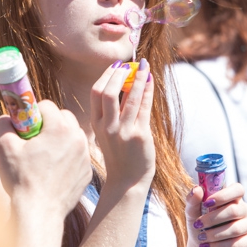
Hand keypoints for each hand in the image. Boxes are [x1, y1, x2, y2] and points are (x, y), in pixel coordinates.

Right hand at [0, 99, 90, 217]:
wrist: (39, 213)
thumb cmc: (21, 180)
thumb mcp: (5, 148)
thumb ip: (3, 125)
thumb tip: (5, 117)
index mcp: (59, 128)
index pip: (47, 106)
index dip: (33, 113)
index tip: (26, 125)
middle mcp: (77, 138)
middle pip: (64, 117)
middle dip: (50, 123)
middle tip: (35, 138)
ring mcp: (85, 156)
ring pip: (73, 135)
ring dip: (61, 138)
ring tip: (45, 154)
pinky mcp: (87, 172)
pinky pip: (78, 155)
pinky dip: (68, 157)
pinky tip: (53, 170)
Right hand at [90, 58, 155, 190]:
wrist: (127, 182)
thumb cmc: (119, 155)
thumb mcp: (107, 133)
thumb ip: (112, 112)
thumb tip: (124, 84)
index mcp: (96, 124)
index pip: (95, 93)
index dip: (106, 76)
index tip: (116, 65)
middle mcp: (107, 127)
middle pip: (107, 92)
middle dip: (119, 74)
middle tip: (129, 64)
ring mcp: (123, 132)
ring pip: (129, 97)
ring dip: (138, 78)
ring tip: (144, 66)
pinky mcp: (139, 135)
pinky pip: (144, 107)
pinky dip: (147, 91)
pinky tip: (151, 81)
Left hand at [186, 183, 246, 246]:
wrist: (202, 246)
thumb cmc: (200, 225)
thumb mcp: (192, 212)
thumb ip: (193, 200)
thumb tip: (197, 190)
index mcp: (232, 197)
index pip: (237, 189)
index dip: (223, 196)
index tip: (207, 203)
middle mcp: (243, 209)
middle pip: (234, 210)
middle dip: (213, 219)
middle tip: (198, 224)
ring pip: (236, 228)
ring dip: (215, 234)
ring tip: (201, 237)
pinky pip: (238, 244)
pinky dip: (219, 246)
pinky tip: (207, 246)